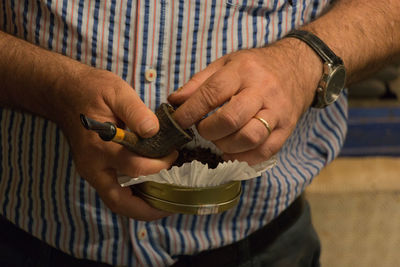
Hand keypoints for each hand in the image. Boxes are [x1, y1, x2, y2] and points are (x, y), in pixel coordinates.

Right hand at [50, 65, 176, 220]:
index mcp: (99, 146)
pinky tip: (150, 190)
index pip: (135, 167)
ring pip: (115, 201)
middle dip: (147, 209)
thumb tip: (154, 131)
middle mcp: (92, 165)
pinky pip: (114, 191)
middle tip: (172, 205)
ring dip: (140, 207)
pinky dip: (133, 197)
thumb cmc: (92, 90)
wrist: (65, 93)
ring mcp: (91, 171)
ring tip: (164, 204)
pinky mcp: (94, 170)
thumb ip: (135, 111)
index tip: (174, 153)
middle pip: (119, 201)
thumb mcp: (116, 91)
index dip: (160, 164)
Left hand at [168, 38, 320, 165]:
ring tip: (219, 140)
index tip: (177, 122)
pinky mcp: (287, 129)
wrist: (297, 68)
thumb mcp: (225, 64)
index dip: (191, 111)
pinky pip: (265, 151)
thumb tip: (174, 102)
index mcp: (243, 71)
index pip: (213, 92)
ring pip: (249, 138)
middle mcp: (262, 90)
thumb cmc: (255, 67)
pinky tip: (233, 150)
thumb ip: (198, 83)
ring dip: (226, 145)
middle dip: (208, 130)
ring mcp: (278, 111)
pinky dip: (243, 157)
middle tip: (202, 129)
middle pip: (231, 119)